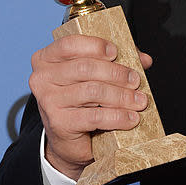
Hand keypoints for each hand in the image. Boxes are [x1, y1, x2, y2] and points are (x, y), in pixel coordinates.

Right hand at [29, 34, 152, 180]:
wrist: (68, 140)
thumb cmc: (81, 102)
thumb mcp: (95, 76)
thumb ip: (116, 62)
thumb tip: (143, 59)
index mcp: (47, 59)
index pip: (70, 44)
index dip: (95, 45)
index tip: (116, 52)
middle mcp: (42, 78)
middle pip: (85, 67)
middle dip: (117, 73)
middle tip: (136, 81)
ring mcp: (48, 101)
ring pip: (93, 91)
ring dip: (122, 96)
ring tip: (139, 101)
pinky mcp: (59, 123)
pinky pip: (94, 116)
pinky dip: (118, 117)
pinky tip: (130, 118)